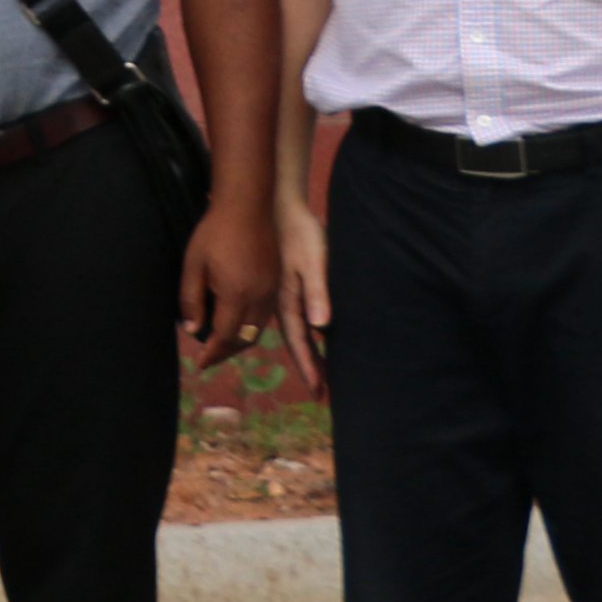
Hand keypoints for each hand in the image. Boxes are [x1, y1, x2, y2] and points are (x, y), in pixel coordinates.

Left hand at [180, 195, 280, 369]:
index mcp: (237, 294)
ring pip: (258, 329)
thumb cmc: (215, 232)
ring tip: (221, 345)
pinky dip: (252, 327)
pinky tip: (239, 323)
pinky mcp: (277, 281)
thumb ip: (191, 300)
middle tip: (209, 357)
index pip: (224, 336)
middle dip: (226, 352)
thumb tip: (191, 330)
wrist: (248, 204)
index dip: (211, 353)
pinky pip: (267, 315)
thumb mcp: (193, 265)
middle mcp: (259, 297)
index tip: (200, 363)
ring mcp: (272, 289)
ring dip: (240, 342)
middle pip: (244, 338)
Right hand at [277, 201, 330, 392]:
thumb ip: (317, 292)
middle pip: (297, 343)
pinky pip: (299, 318)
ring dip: (309, 354)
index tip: (319, 391)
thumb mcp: (312, 262)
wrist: (280, 207)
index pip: (300, 343)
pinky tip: (315, 336)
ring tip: (321, 374)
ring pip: (298, 333)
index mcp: (288, 301)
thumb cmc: (300, 232)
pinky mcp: (291, 285)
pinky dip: (308, 335)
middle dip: (310, 368)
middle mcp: (285, 303)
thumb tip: (321, 326)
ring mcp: (286, 294)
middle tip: (321, 394)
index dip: (309, 367)